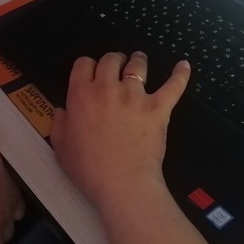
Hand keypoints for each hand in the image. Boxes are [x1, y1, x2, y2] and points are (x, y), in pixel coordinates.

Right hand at [51, 51, 189, 209]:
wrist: (121, 184)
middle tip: (116, 67)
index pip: (84, 64)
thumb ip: (59, 124)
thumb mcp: (61, 147)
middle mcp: (107, 88)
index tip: (92, 73)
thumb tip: (62, 110)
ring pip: (137, 66)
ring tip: (139, 60)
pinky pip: (173, 85)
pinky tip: (184, 66)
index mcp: (81, 95)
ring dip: (137, 60)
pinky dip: (180, 74)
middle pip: (110, 59)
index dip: (88, 66)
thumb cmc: (88, 169)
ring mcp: (135, 96)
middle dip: (113, 60)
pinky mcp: (158, 107)